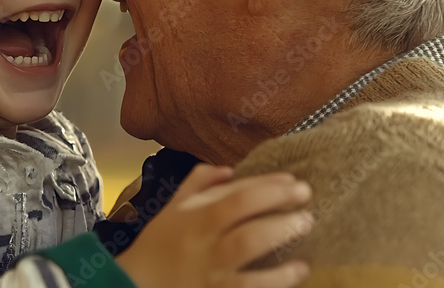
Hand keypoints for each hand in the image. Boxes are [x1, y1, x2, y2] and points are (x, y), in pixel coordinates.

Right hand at [115, 165, 313, 287]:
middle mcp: (204, 243)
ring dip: (279, 237)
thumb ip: (198, 183)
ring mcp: (212, 272)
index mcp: (195, 218)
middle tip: (306, 196)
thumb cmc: (158, 245)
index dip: (266, 186)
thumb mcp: (173, 208)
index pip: (235, 196)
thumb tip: (229, 168)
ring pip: (247, 251)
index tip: (293, 180)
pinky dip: (275, 280)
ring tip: (306, 226)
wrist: (136, 285)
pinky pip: (249, 287)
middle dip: (277, 206)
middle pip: (244, 221)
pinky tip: (299, 271)